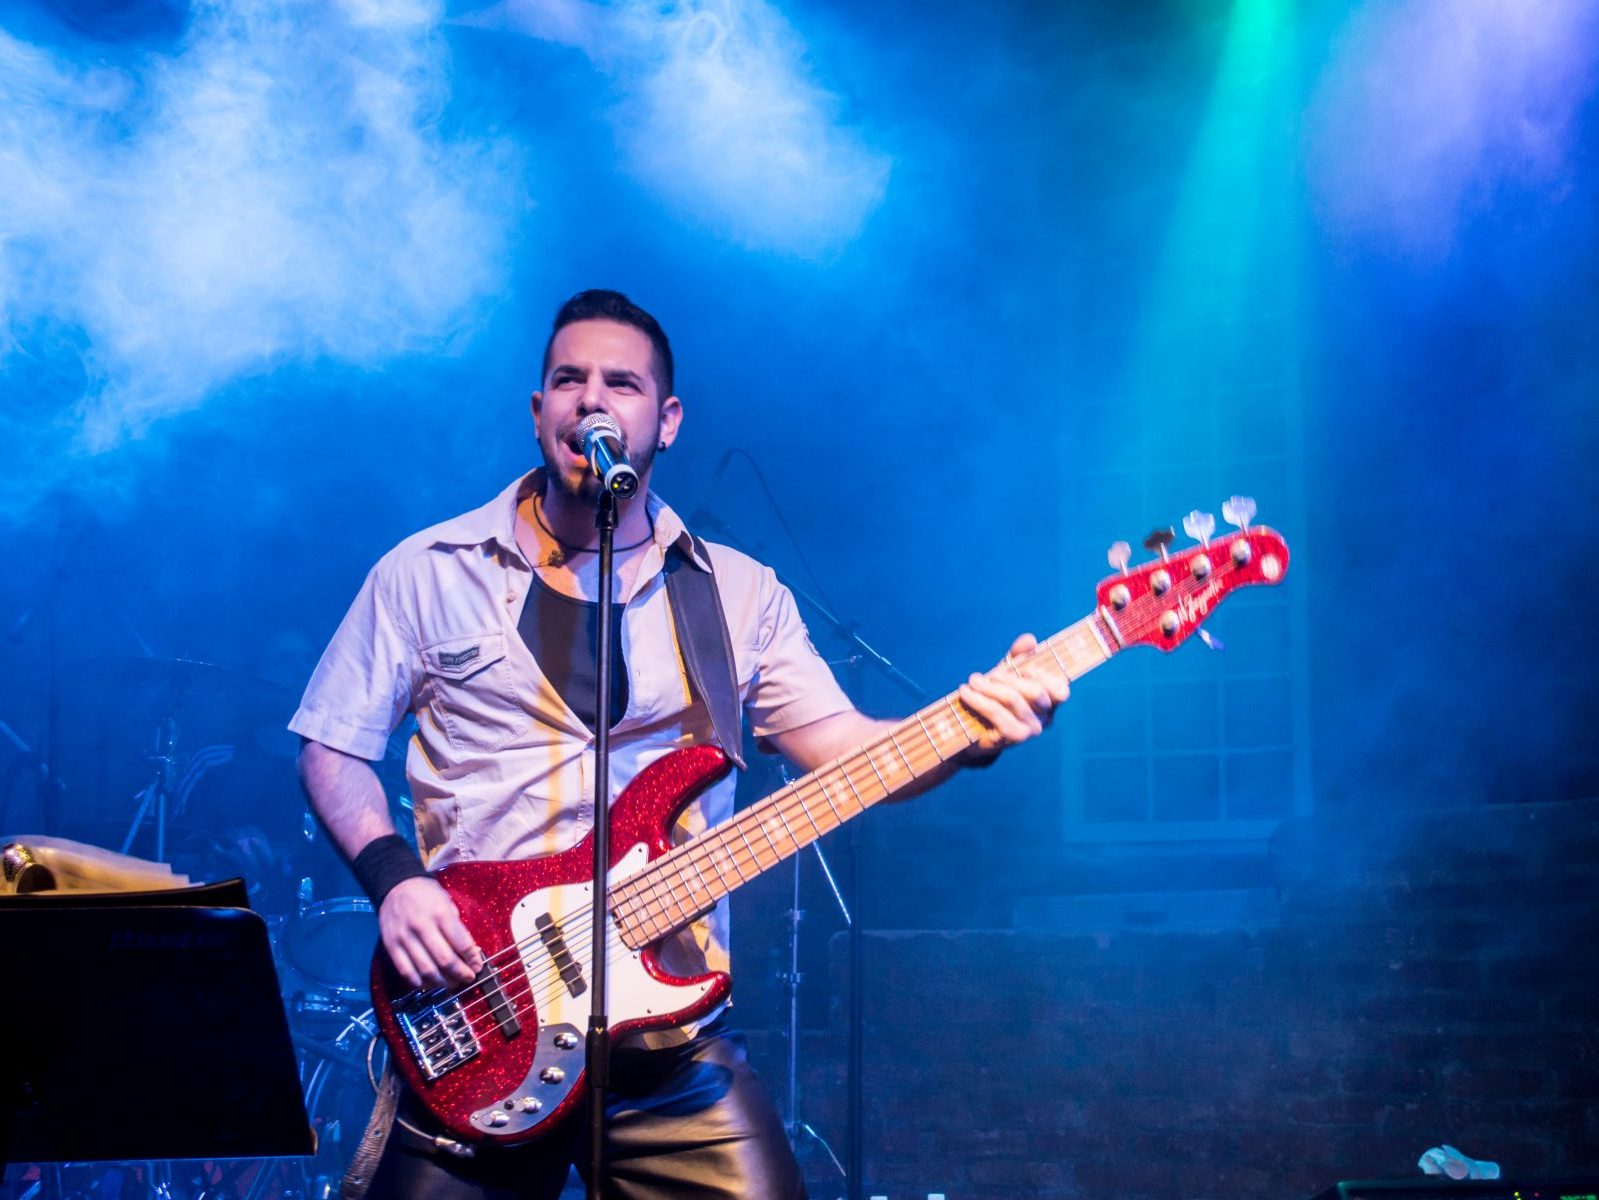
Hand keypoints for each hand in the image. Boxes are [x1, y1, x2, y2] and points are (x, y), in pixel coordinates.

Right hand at [379, 876, 482, 989]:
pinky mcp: (391, 946)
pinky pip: (406, 971)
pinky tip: (431, 982)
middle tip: (468, 978)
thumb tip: (470, 953)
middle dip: (460, 974)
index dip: (472, 959)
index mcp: (440, 913)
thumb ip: (457, 928)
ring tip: (452, 983)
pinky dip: (420, 982)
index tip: (478, 966)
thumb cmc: (426, 894)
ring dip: (443, 982)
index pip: (461, 943)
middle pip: (445, 960)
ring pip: (426, 970)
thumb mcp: (447, 903)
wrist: (396, 885)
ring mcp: (404, 938)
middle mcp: (422, 926)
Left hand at [957, 633, 1069, 763]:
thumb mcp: (1008, 674)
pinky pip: (996, 713)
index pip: (1060, 691)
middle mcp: (1045, 719)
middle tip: (989, 675)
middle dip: (1009, 678)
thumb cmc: (996, 698)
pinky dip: (978, 700)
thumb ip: (1019, 656)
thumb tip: (1030, 639)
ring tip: (972, 680)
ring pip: (1013, 700)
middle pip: (1035, 692)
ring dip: (988, 686)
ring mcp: (1030, 730)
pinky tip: (966, 693)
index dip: (1043, 676)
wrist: (973, 729)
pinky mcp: (1011, 738)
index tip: (1022, 668)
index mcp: (1050, 703)